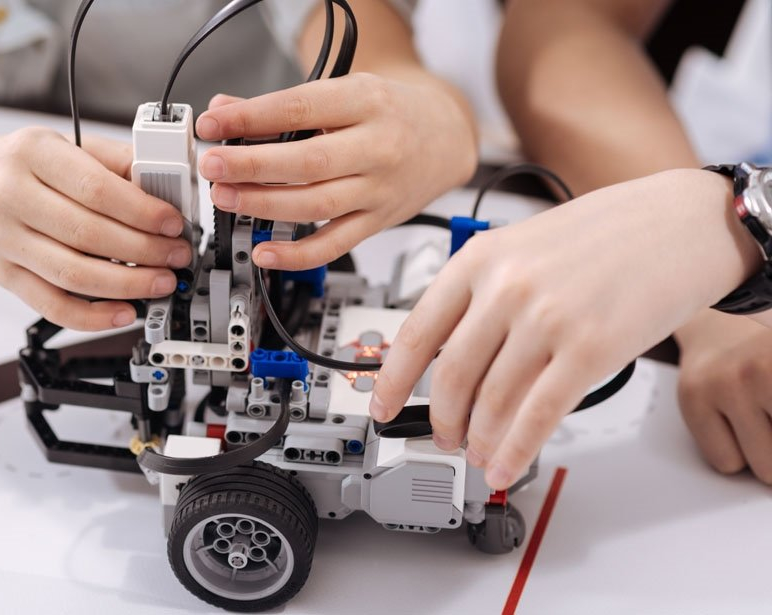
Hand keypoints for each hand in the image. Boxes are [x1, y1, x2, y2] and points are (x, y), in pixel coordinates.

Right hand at [0, 128, 190, 330]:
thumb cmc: (12, 166)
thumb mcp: (58, 144)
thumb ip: (111, 160)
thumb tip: (164, 184)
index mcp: (31, 154)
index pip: (96, 189)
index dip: (142, 211)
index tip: (173, 222)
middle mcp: (10, 196)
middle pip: (88, 234)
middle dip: (144, 250)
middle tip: (176, 256)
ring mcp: (4, 241)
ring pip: (73, 273)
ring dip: (127, 285)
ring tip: (160, 283)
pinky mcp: (4, 276)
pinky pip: (52, 305)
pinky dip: (92, 316)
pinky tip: (123, 312)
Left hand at [194, 71, 476, 270]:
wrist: (446, 136)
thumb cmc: (391, 112)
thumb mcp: (343, 91)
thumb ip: (282, 105)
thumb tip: (225, 111)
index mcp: (366, 101)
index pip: (299, 109)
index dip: (250, 119)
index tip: (212, 125)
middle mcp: (377, 146)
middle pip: (307, 162)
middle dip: (252, 167)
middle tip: (213, 167)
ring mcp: (379, 189)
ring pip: (316, 205)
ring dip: (264, 205)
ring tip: (226, 198)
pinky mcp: (378, 221)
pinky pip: (334, 245)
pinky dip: (297, 255)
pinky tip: (264, 251)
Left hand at [369, 169, 760, 489]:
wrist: (678, 222)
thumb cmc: (604, 234)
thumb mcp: (521, 245)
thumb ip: (479, 293)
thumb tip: (442, 351)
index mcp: (480, 259)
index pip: (416, 332)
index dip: (392, 380)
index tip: (381, 405)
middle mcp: (506, 289)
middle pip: (450, 376)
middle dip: (440, 418)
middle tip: (442, 435)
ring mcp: (547, 320)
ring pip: (491, 403)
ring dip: (478, 440)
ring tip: (477, 453)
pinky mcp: (590, 351)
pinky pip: (537, 417)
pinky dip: (514, 450)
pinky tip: (505, 465)